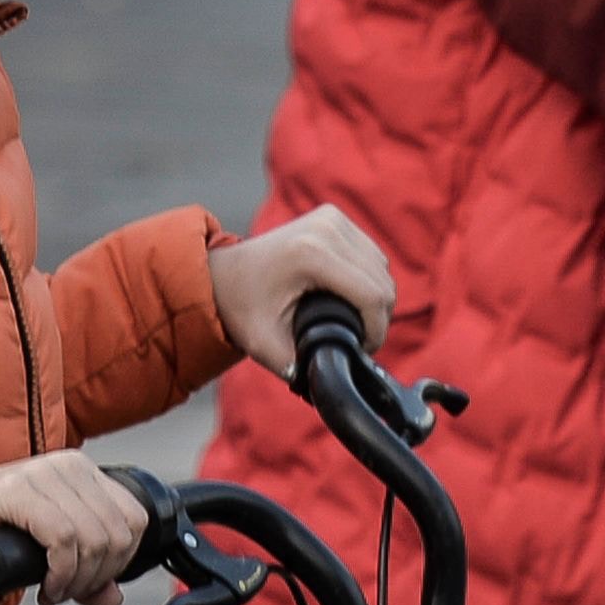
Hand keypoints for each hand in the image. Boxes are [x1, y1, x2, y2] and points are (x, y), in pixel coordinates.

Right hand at [0, 451, 148, 604]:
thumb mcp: (44, 553)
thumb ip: (83, 573)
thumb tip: (114, 599)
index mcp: (80, 470)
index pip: (135, 520)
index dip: (120, 563)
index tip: (88, 583)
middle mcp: (67, 464)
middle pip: (119, 535)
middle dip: (97, 577)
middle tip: (64, 593)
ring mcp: (41, 474)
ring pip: (95, 539)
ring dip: (77, 581)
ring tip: (51, 592)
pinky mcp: (16, 491)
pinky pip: (63, 540)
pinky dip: (60, 575)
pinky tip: (43, 588)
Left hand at [205, 204, 395, 380]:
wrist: (222, 274)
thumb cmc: (241, 310)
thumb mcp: (267, 346)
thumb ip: (302, 368)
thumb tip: (332, 387)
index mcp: (311, 254)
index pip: (372, 296)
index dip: (376, 331)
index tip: (362, 350)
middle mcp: (325, 228)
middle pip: (382, 281)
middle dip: (378, 318)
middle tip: (356, 340)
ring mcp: (331, 218)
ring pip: (381, 267)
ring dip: (375, 298)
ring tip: (353, 321)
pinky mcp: (334, 217)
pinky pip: (371, 254)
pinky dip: (369, 279)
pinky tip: (350, 297)